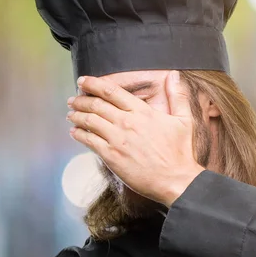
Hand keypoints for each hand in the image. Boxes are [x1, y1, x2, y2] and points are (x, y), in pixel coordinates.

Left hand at [67, 71, 204, 206]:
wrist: (176, 180)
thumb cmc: (180, 152)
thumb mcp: (184, 120)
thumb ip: (178, 96)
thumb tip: (174, 76)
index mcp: (142, 112)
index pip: (112, 91)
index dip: (94, 84)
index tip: (83, 81)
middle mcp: (127, 122)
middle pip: (96, 104)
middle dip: (81, 99)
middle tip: (73, 99)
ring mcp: (117, 139)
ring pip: (89, 121)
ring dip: (77, 115)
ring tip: (71, 114)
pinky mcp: (111, 156)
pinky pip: (89, 141)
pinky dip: (79, 134)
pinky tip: (75, 132)